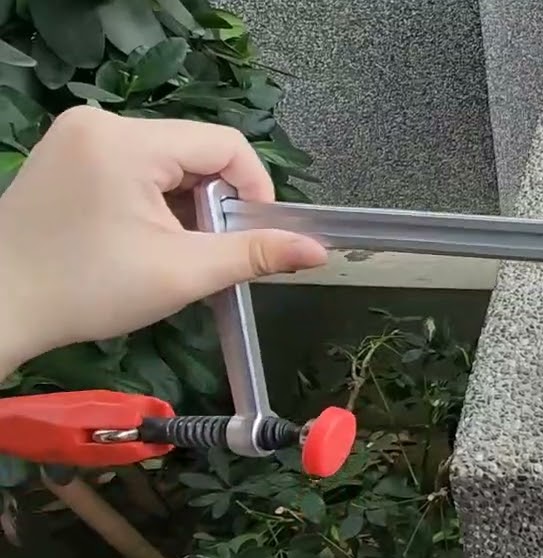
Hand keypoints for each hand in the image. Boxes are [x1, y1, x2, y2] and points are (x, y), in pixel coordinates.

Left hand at [0, 106, 327, 373]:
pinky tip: (141, 240)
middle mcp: (101, 123)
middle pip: (193, 151)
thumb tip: (317, 250)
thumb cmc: (87, 289)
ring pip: (165, 161)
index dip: (254, 189)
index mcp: (127, 141)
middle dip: (215, 201)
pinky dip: (153, 200)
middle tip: (208, 251)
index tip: (254, 235)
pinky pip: (133, 166)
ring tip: (172, 250)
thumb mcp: (182, 273)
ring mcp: (77, 137)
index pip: (224, 144)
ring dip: (185, 203)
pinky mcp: (64, 156)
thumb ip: (254, 254)